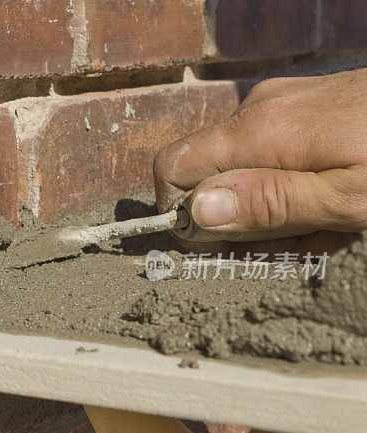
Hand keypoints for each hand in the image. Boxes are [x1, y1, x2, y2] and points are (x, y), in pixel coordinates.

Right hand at [154, 69, 366, 254]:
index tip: (216, 244)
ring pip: (244, 170)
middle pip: (209, 174)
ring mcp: (280, 105)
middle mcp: (258, 110)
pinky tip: (333, 201)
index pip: (171, 167)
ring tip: (330, 224)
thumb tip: (196, 212)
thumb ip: (270, 203)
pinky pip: (272, 155)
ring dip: (276, 208)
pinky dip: (294, 186)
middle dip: (243, 220)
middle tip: (297, 241)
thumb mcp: (346, 199)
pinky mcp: (301, 108)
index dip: (179, 211)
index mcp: (259, 131)